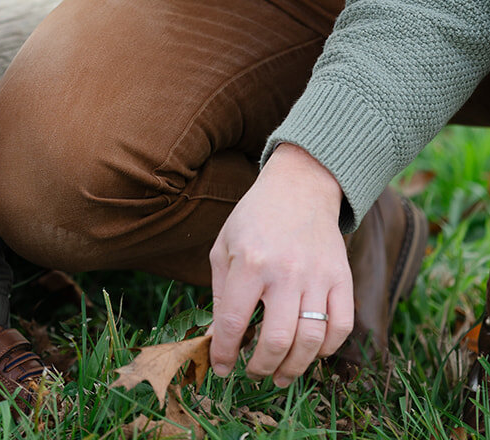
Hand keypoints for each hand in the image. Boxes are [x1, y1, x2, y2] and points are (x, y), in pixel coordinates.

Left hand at [209, 143, 353, 386]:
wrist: (299, 186)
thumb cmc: (255, 218)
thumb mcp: (224, 246)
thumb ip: (221, 293)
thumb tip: (218, 339)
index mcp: (249, 261)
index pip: (234, 322)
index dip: (225, 353)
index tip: (221, 368)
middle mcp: (284, 271)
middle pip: (276, 341)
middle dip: (261, 368)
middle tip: (254, 373)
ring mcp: (317, 276)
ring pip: (309, 341)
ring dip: (293, 368)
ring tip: (280, 374)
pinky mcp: (342, 278)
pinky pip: (341, 327)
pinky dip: (326, 349)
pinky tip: (311, 351)